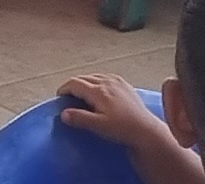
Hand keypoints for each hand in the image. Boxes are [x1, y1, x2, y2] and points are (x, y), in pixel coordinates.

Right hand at [56, 74, 173, 155]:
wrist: (145, 129)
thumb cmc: (121, 128)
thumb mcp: (99, 126)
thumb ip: (80, 118)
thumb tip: (63, 113)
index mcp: (98, 90)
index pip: (75, 83)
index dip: (64, 89)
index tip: (59, 97)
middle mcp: (106, 81)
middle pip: (83, 78)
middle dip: (72, 85)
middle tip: (67, 97)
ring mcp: (117, 81)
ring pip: (94, 76)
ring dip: (84, 83)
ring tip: (81, 94)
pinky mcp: (125, 84)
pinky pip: (105, 77)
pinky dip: (96, 81)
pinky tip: (98, 91)